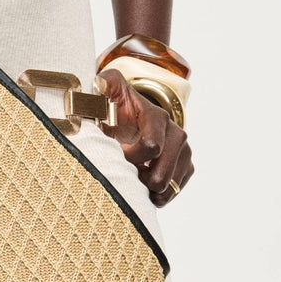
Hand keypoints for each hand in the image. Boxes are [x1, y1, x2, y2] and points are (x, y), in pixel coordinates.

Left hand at [93, 67, 193, 206]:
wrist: (128, 112)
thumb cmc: (115, 103)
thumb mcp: (108, 89)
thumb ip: (103, 85)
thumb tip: (97, 84)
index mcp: (155, 116)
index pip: (152, 146)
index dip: (131, 158)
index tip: (117, 156)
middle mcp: (173, 131)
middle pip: (162, 170)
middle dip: (142, 179)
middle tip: (125, 176)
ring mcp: (181, 148)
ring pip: (171, 182)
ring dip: (152, 191)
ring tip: (134, 187)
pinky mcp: (183, 163)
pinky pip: (177, 187)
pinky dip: (162, 196)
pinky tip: (145, 194)